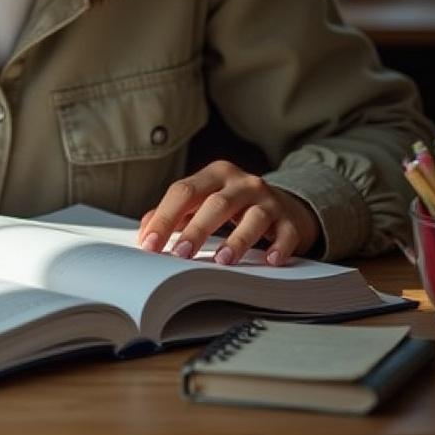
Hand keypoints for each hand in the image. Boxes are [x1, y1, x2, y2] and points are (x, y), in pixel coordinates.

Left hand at [136, 160, 319, 266]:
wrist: (283, 205)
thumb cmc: (232, 206)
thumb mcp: (202, 201)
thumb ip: (175, 214)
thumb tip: (145, 232)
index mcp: (214, 174)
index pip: (184, 191)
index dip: (165, 217)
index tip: (149, 243)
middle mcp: (241, 182)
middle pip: (216, 203)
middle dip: (196, 229)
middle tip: (180, 253)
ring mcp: (268, 200)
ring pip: (253, 217)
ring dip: (237, 240)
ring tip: (222, 260)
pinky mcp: (290, 219)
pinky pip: (286, 232)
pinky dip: (279, 246)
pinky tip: (270, 260)